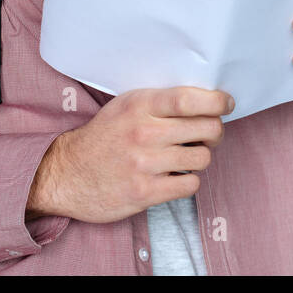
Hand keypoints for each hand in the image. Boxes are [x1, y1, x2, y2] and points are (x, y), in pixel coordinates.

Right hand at [26, 86, 232, 223]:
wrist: (66, 173)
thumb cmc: (103, 137)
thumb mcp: (126, 106)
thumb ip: (160, 101)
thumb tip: (206, 100)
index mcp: (140, 105)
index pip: (189, 99)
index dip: (216, 101)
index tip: (226, 104)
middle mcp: (143, 133)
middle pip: (206, 128)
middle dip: (215, 132)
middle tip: (208, 135)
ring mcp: (144, 164)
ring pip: (202, 158)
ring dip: (201, 158)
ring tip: (186, 157)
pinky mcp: (144, 193)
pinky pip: (190, 185)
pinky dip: (189, 181)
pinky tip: (176, 176)